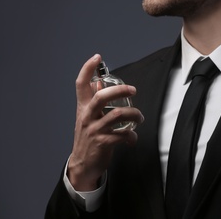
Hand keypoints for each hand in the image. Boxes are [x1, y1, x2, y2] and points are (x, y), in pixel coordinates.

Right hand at [67, 54, 143, 190]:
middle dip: (120, 90)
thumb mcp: (87, 117)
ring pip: (118, 115)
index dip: (87, 69)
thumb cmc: (88, 137)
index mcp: (83, 108)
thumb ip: (92, 99)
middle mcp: (87, 116)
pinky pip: (123, 135)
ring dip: (134, 115)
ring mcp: (94, 130)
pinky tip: (132, 138)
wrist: (82, 164)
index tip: (97, 57)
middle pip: (101, 96)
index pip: (81, 84)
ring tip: (139, 118)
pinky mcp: (103, 143)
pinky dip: (132, 136)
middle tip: (133, 90)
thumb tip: (97, 81)